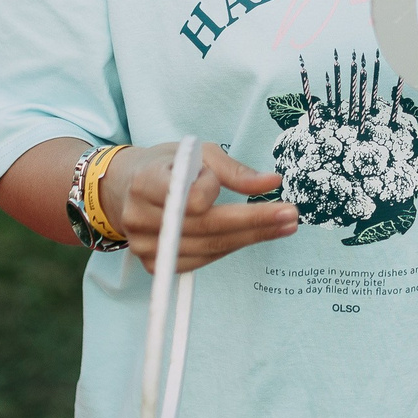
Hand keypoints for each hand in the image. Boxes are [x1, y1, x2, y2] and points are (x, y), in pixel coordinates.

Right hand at [107, 141, 298, 273]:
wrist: (126, 187)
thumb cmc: (168, 165)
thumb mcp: (198, 153)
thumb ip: (234, 170)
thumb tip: (272, 182)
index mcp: (145, 182)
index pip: (192, 198)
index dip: (219, 192)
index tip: (258, 186)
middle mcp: (139, 217)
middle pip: (206, 228)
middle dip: (255, 223)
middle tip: (291, 216)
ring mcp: (143, 245)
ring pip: (207, 248)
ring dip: (250, 239)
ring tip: (283, 227)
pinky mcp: (153, 265)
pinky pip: (200, 261)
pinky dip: (228, 248)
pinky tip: (251, 237)